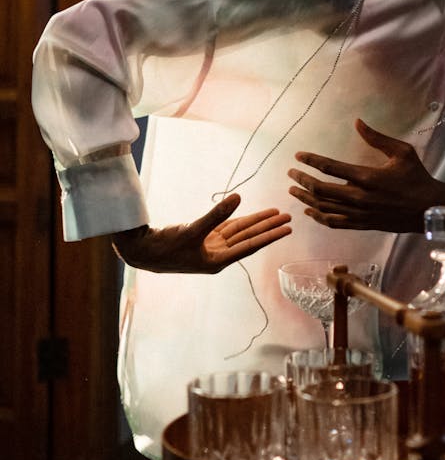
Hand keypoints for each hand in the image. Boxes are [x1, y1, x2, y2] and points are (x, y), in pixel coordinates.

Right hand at [111, 194, 291, 272]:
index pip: (250, 246)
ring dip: (256, 223)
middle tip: (289, 217)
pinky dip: (238, 221)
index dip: (270, 235)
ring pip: (239, 232)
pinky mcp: (203, 239)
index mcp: (217, 261)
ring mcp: (210, 247)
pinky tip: (250, 216)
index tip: (287, 228)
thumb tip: (239, 197)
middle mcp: (217, 256)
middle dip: (268, 227)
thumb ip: (216, 214)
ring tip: (276, 214)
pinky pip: (226, 229)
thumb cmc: (164, 246)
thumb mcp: (192, 230)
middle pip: (248, 238)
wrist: (141, 252)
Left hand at [288, 118, 444, 233]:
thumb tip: (357, 122)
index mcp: (367, 177)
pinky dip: (318, 217)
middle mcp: (360, 197)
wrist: (430, 209)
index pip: (331, 168)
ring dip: (305, 199)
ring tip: (293, 190)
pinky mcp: (362, 225)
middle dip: (302, 180)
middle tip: (290, 173)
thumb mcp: (402, 152)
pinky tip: (309, 211)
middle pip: (321, 190)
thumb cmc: (417, 177)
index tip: (298, 156)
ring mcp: (360, 214)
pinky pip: (334, 223)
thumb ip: (377, 138)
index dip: (311, 161)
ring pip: (324, 208)